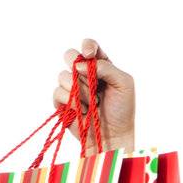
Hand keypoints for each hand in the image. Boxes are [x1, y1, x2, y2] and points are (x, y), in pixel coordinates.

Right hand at [53, 38, 135, 155]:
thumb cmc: (122, 110)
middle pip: (70, 55)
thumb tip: (79, 65)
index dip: (87, 46)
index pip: (89, 46)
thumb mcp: (124, 83)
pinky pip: (58, 92)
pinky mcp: (62, 101)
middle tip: (88, 79)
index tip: (89, 55)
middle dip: (76, 64)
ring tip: (93, 103)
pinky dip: (72, 102)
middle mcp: (84, 74)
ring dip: (80, 90)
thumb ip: (106, 67)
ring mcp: (72, 87)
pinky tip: (84, 111)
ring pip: (63, 76)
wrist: (112, 135)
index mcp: (101, 65)